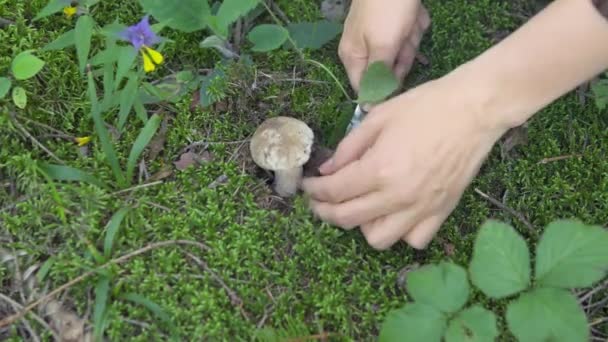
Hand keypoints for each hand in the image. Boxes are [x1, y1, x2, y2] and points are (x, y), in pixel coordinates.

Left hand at [302, 76, 508, 249]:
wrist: (474, 110)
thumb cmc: (425, 107)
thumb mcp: (378, 118)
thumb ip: (349, 147)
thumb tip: (328, 169)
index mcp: (378, 170)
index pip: (334, 192)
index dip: (313, 191)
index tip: (306, 185)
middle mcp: (397, 196)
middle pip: (347, 219)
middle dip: (324, 211)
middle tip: (318, 201)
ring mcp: (421, 209)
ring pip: (378, 239)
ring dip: (361, 226)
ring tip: (359, 206)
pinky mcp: (441, 212)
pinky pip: (413, 239)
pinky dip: (399, 232)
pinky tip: (394, 213)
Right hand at [339, 0, 430, 90]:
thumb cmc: (386, 10)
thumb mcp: (382, 46)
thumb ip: (377, 77)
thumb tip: (368, 107)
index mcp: (353, 56)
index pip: (366, 88)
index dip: (382, 90)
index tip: (400, 86)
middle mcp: (365, 49)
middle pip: (389, 71)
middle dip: (402, 55)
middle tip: (404, 36)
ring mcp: (381, 35)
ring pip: (403, 54)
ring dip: (411, 39)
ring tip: (409, 21)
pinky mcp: (397, 24)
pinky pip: (410, 37)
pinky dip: (415, 27)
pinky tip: (413, 16)